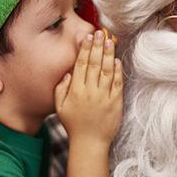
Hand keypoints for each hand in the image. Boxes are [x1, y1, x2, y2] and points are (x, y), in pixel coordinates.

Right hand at [55, 29, 122, 144]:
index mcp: (75, 91)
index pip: (81, 65)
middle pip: (95, 64)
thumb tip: (68, 72)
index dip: (85, 49)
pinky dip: (117, 71)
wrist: (89, 143)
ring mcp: (104, 97)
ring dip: (108, 54)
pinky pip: (117, 84)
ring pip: (107, 71)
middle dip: (97, 46)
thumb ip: (61, 88)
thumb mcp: (59, 107)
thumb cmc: (73, 125)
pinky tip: (117, 60)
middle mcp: (90, 92)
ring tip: (110, 41)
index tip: (88, 37)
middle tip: (100, 33)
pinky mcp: (115, 103)